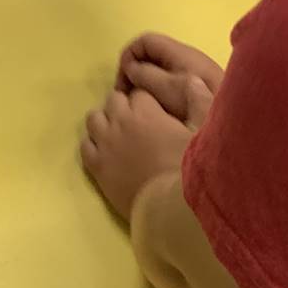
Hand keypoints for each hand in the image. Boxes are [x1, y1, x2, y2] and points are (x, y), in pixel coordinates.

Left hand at [81, 87, 193, 219]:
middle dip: (126, 106)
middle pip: (114, 100)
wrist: (171, 209)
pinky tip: (106, 153)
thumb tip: (195, 78)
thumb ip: (199, 102)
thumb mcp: (203, 132)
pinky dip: (93, 144)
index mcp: (146, 111)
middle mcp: (120, 121)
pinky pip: (84, 145)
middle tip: (141, 124)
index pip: (139, 92)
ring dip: (106, 121)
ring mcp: (104, 143)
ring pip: (94, 118)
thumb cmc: (191, 169)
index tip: (156, 112)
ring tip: (120, 135)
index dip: (148, 100)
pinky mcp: (96, 166)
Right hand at [114, 33, 221, 125]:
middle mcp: (187, 59)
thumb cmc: (201, 102)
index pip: (145, 41)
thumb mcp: (168, 87)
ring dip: (146, 86)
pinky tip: (159, 113)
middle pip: (152, 57)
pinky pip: (171, 85)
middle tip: (128, 97)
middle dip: (135, 74)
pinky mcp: (201, 91)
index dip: (128, 56)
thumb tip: (131, 67)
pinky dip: (159, 94)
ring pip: (160, 73)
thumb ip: (145, 74)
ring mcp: (195, 75)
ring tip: (140, 107)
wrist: (239, 122)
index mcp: (179, 52)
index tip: (122, 80)